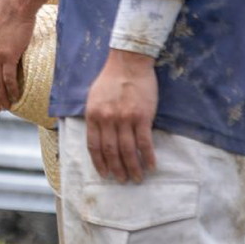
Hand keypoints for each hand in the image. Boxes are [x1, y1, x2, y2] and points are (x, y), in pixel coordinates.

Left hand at [0, 0, 38, 112]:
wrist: (16, 5)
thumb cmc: (13, 13)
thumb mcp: (1, 27)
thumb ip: (0, 39)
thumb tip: (4, 47)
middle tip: (0, 108)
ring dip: (2, 97)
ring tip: (6, 108)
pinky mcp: (7, 55)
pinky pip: (8, 78)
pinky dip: (12, 89)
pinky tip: (16, 97)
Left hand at [85, 50, 158, 182]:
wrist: (129, 62)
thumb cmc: (110, 79)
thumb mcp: (93, 97)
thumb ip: (94, 117)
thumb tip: (96, 136)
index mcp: (93, 116)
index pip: (94, 146)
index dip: (99, 163)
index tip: (105, 174)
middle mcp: (108, 120)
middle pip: (111, 152)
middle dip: (117, 169)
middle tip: (122, 180)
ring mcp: (125, 119)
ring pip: (128, 151)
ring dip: (133, 167)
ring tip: (137, 178)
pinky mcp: (142, 117)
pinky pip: (145, 142)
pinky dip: (148, 157)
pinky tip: (151, 165)